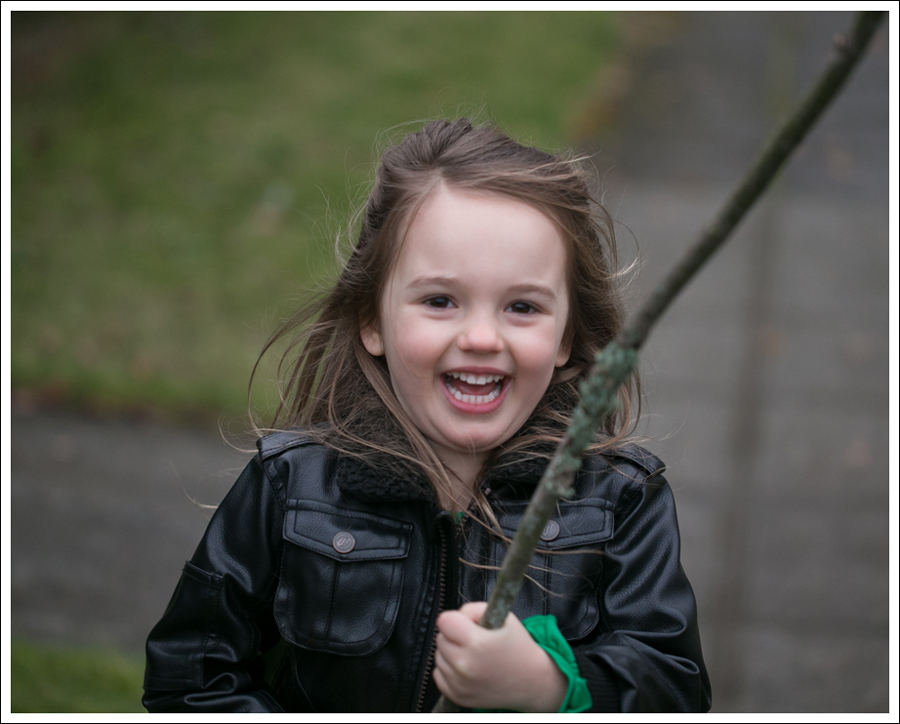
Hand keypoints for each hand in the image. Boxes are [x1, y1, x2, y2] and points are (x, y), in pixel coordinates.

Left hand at [433, 602, 567, 711]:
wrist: (532, 682)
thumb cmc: (519, 647)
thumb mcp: (505, 617)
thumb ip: (475, 609)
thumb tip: (457, 616)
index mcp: (476, 643)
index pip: (444, 620)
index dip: (456, 618)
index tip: (467, 623)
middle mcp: (464, 665)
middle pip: (440, 638)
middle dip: (454, 635)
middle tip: (474, 639)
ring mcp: (459, 683)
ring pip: (439, 656)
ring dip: (451, 652)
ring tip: (473, 654)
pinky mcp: (457, 696)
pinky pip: (439, 674)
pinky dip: (449, 669)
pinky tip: (468, 667)